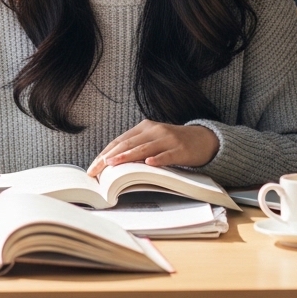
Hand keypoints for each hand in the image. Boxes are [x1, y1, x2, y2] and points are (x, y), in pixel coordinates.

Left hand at [87, 120, 218, 176]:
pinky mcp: (181, 149)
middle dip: (109, 157)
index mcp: (144, 127)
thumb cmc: (174, 143)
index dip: (104, 153)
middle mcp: (154, 130)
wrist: (204, 139)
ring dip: (127, 157)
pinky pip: (167, 155)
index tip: (93, 167)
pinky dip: (157, 159)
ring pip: (144, 148)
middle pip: (127, 144)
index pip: (119, 141)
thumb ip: (136, 147)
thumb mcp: (153, 140)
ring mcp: (168, 139)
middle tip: (96, 170)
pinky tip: (149, 164)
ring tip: (113, 164)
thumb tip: (111, 164)